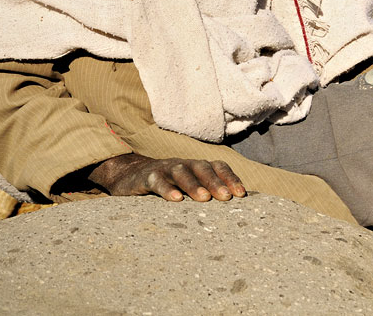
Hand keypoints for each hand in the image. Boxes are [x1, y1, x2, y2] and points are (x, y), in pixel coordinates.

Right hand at [87, 153, 245, 201]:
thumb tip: (234, 208)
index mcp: (197, 166)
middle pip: (202, 168)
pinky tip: (175, 200)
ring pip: (182, 172)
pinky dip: (166, 189)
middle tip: (226, 197)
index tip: (241, 194)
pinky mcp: (147, 177)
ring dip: (194, 185)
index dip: (230, 178)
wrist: (130, 176)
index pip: (218, 167)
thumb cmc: (167, 185)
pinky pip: (157, 181)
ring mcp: (165, 169)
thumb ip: (206, 192)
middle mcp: (184, 164)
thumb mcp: (187, 186)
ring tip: (204, 199)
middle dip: (215, 182)